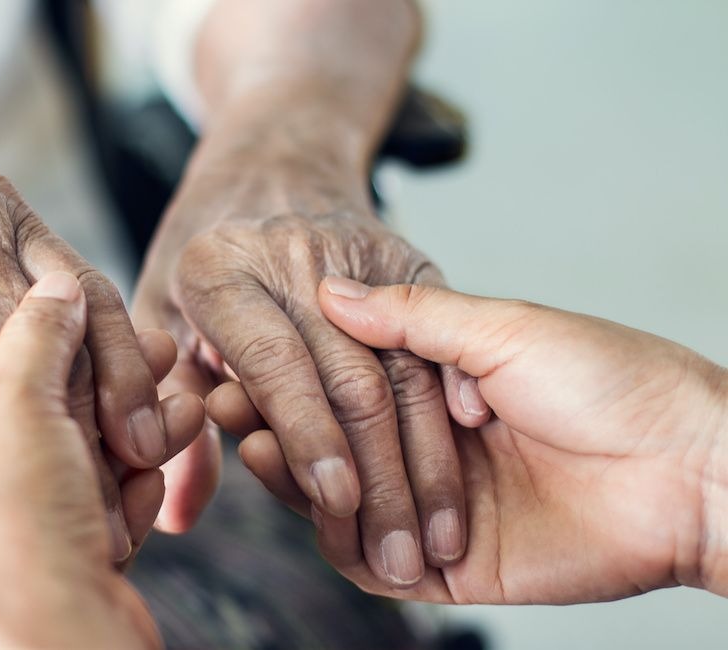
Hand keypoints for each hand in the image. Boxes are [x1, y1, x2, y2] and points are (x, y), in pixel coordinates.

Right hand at [0, 124, 171, 472]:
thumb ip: (11, 288)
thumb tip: (82, 361)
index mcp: (1, 213)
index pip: (89, 291)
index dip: (128, 363)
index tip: (152, 424)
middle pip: (54, 329)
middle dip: (96, 402)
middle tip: (126, 460)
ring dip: (29, 423)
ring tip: (61, 474)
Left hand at [0, 272, 181, 648]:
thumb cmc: (12, 537)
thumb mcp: (15, 408)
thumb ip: (36, 335)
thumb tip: (55, 285)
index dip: (37, 344)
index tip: (87, 316)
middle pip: (37, 421)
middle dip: (103, 388)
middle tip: (152, 351)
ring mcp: (9, 544)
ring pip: (79, 463)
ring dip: (132, 432)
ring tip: (179, 403)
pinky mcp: (61, 569)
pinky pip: (100, 505)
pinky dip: (136, 483)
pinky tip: (169, 454)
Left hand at [135, 146, 482, 586]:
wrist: (271, 160)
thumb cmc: (202, 255)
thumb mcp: (160, 316)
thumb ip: (170, 412)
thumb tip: (175, 516)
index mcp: (220, 269)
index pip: (274, 363)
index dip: (307, 438)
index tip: (337, 505)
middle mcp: (292, 254)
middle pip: (350, 377)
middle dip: (380, 475)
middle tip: (399, 555)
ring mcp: (358, 252)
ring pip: (405, 369)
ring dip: (428, 462)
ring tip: (442, 536)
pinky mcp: (407, 259)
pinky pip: (439, 344)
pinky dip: (454, 414)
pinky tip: (470, 472)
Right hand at [244, 277, 726, 603]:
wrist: (687, 467)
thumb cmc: (610, 381)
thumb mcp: (502, 328)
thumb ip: (410, 319)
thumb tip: (330, 291)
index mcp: (442, 392)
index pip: (344, 388)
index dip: (293, 375)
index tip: (240, 355)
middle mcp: (430, 451)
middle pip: (332, 448)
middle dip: (277, 425)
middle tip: (226, 401)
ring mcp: (434, 509)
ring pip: (342, 504)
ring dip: (292, 477)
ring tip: (255, 442)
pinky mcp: (448, 568)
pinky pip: (372, 561)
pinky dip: (334, 537)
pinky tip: (305, 499)